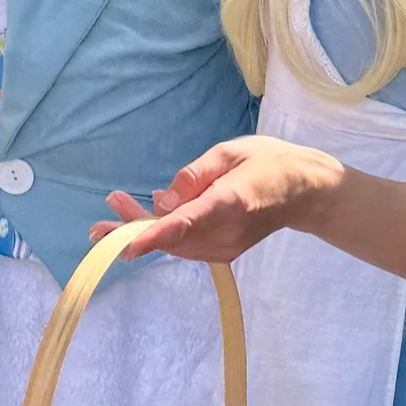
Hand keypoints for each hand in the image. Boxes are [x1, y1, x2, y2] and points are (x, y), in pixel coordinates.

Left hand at [94, 136, 341, 261]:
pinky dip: (165, 232)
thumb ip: (195, 175)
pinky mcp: (224, 253)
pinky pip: (186, 245)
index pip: (185, 224)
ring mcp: (226, 248)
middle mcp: (226, 233)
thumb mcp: (231, 152)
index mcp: (229, 203)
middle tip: (101, 217)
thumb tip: (162, 200)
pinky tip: (154, 213)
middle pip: (172, 237)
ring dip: (145, 228)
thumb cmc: (268, 162)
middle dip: (134, 227)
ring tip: (117, 205)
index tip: (124, 245)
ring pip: (175, 244)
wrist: (304, 191)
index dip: (152, 236)